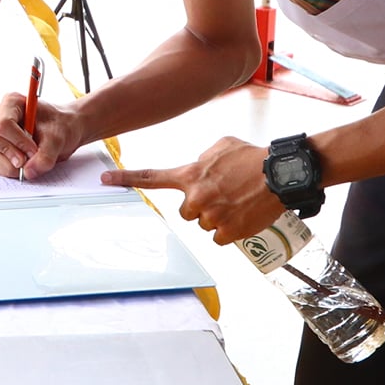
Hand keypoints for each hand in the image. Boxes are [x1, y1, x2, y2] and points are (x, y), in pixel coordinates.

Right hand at [0, 92, 85, 179]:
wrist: (65, 132)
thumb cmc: (61, 126)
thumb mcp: (58, 138)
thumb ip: (45, 155)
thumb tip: (28, 172)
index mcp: (12, 103)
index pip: (2, 124)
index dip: (17, 141)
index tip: (33, 150)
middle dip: (6, 151)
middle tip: (24, 161)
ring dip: (10, 165)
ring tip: (31, 163)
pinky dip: (11, 170)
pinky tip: (26, 165)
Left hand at [101, 136, 283, 243]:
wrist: (279, 175)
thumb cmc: (253, 158)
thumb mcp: (221, 147)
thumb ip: (202, 159)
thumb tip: (200, 169)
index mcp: (190, 175)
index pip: (151, 178)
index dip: (126, 179)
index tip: (105, 180)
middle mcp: (195, 198)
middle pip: (186, 212)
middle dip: (200, 206)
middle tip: (222, 196)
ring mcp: (211, 216)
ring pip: (205, 225)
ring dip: (218, 217)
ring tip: (238, 202)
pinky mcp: (228, 232)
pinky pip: (220, 238)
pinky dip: (230, 231)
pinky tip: (242, 215)